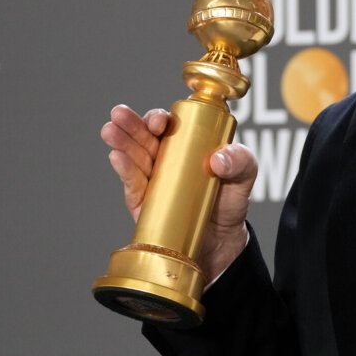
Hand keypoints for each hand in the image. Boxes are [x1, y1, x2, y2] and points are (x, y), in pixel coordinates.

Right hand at [100, 104, 256, 280]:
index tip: (160, 122)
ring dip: (121, 141)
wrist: (221, 241)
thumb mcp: (245, 175)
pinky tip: (116, 156)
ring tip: (110, 130)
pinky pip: (132, 183)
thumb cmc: (231, 201)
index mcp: (187, 143)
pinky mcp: (143, 202)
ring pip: (133, 155)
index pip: (169, 125)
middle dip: (131, 124)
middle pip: (145, 136)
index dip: (160, 119)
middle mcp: (166, 157)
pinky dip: (124, 169)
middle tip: (120, 114)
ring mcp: (152, 179)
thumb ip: (240, 161)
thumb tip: (218, 160)